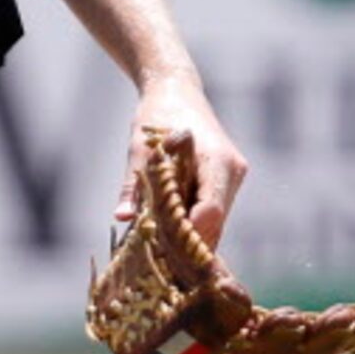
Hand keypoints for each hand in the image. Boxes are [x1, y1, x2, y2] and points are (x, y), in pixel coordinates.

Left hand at [117, 76, 247, 247]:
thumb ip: (134, 184)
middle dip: (189, 241)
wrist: (176, 89)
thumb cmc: (156, 115)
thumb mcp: (140, 148)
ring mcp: (232, 177)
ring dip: (191, 234)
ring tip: (163, 254)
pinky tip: (171, 236)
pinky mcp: (226, 180)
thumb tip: (122, 217)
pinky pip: (213, 210)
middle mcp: (232, 171)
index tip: (167, 253)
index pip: (210, 210)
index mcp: (216, 160)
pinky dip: (194, 222)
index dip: (190, 235)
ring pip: (216, 219)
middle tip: (161, 263)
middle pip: (215, 221)